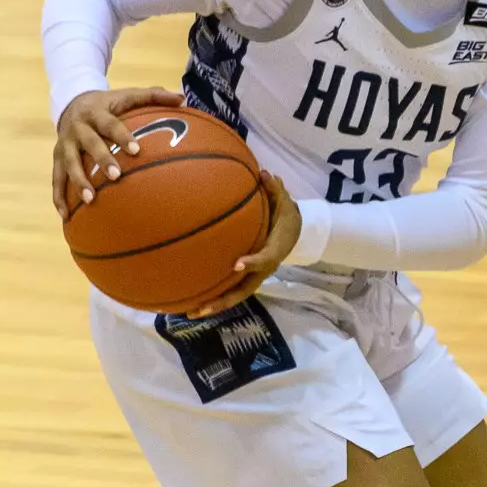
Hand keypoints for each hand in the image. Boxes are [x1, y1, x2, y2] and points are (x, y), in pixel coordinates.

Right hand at [52, 86, 184, 219]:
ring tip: (91, 200)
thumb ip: (154, 95)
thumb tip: (182, 98)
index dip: (122, 136)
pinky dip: (58, 198)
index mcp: (97, 112)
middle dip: (102, 159)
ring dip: (78, 182)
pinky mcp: (56, 158)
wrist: (71, 104)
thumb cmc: (109, 104)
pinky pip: (56, 179)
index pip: (110, 124)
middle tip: (116, 176)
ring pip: (69, 163)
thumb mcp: (128, 95)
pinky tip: (67, 216)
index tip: (137, 150)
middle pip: (89, 143)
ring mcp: (64, 144)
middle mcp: (78, 127)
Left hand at [189, 172, 300, 318]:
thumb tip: (264, 174)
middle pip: (244, 290)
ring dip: (214, 305)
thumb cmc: (286, 217)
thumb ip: (275, 190)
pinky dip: (214, 297)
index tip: (237, 264)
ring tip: (190, 312)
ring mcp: (253, 276)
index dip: (252, 263)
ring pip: (234, 295)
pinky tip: (192, 301)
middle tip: (201, 308)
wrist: (296, 232)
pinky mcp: (245, 277)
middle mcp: (263, 269)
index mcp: (274, 251)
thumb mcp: (285, 203)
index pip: (264, 259)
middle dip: (222, 300)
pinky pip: (230, 289)